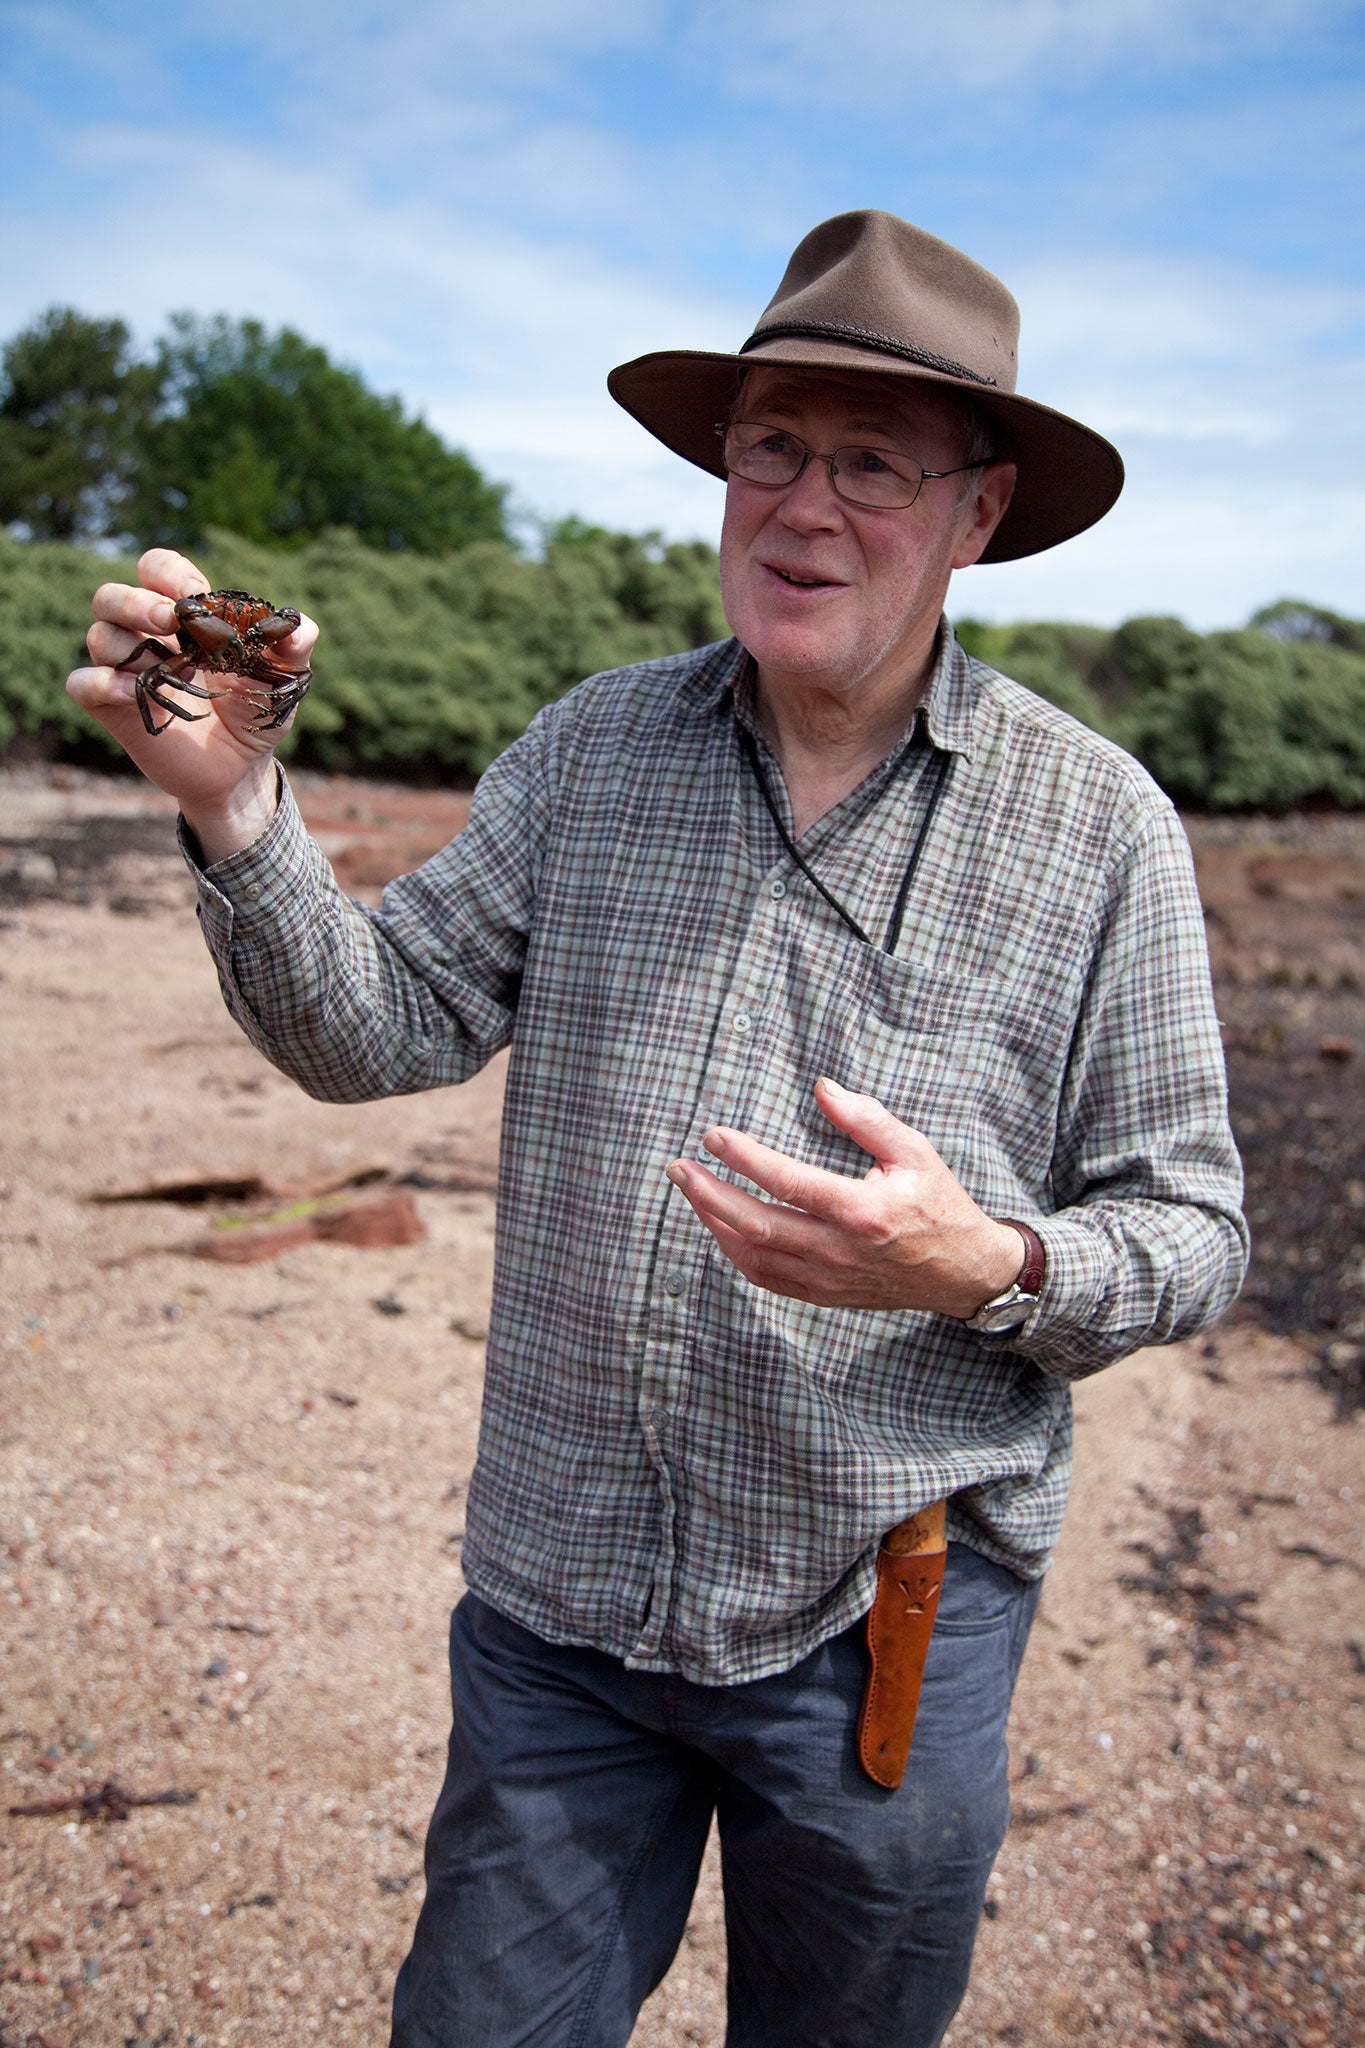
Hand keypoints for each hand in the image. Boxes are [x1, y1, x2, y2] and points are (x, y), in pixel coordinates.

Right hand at [66, 548, 317, 861]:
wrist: (243, 769)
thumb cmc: (257, 712)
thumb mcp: (284, 679)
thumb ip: (294, 646)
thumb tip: (300, 626)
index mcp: (184, 616)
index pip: (155, 568)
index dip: (167, 572)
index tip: (195, 592)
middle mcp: (147, 636)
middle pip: (111, 596)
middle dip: (137, 601)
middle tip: (171, 620)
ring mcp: (126, 671)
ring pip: (98, 635)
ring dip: (128, 644)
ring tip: (168, 668)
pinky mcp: (113, 707)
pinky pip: (82, 683)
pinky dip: (101, 682)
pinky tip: (135, 692)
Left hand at [665, 1076, 1024, 1316]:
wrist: (962, 1271)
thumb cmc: (939, 1205)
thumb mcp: (915, 1151)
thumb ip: (866, 1118)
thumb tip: (822, 1088)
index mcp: (861, 1210)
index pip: (787, 1181)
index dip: (744, 1158)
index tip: (714, 1136)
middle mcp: (839, 1249)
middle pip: (756, 1224)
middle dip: (708, 1194)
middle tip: (678, 1168)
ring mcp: (829, 1278)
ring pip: (753, 1256)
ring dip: (714, 1224)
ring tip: (692, 1193)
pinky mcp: (825, 1294)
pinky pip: (767, 1279)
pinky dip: (737, 1254)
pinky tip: (721, 1228)